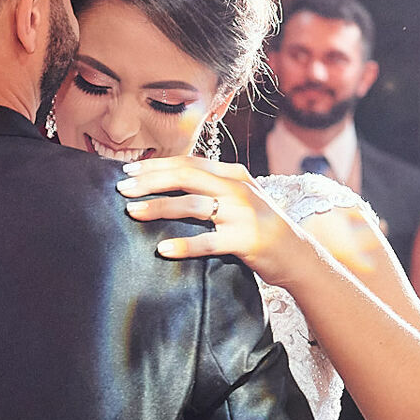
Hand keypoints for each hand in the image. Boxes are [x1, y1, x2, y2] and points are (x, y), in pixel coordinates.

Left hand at [117, 156, 320, 288]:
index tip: (128, 171)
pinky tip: (162, 249)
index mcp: (234, 175)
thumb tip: (169, 183)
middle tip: (122, 189)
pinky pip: (208, 241)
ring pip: (193, 205)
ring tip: (132, 213)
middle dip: (150, 181)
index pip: (188, 163)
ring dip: (158, 208)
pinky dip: (184, 245)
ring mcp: (244, 214)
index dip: (156, 165)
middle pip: (186, 177)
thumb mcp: (240, 199)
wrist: (297, 256)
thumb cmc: (260, 228)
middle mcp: (238, 189)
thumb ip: (212, 188)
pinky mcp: (246, 240)